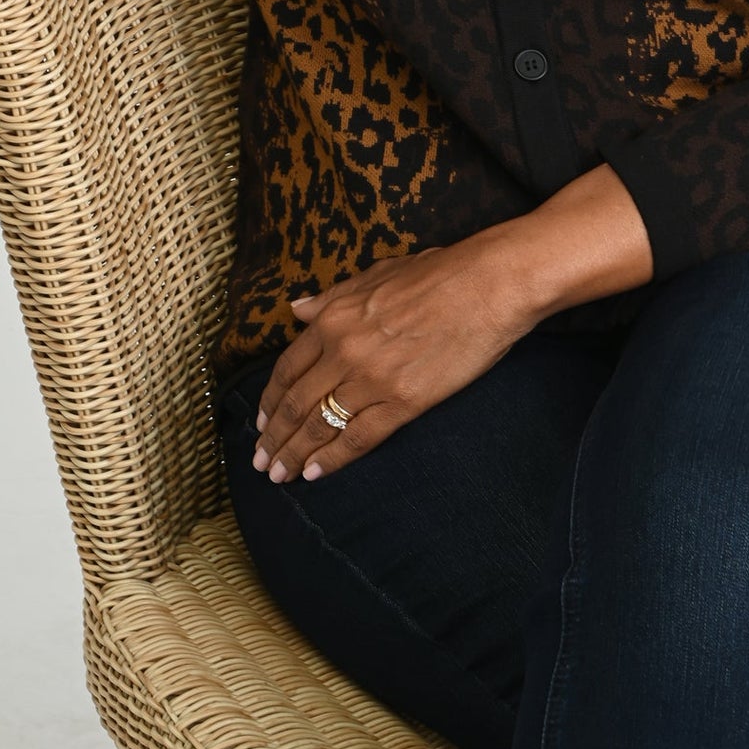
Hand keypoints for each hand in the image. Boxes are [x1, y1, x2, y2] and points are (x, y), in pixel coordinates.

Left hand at [249, 239, 530, 484]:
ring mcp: (372, 378)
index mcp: (334, 317)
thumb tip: (296, 308)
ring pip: (320, 425)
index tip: (259, 423)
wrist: (488, 285)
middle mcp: (344, 350)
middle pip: (296, 403)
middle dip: (274, 437)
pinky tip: (316, 473)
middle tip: (259, 462)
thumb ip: (332, 297)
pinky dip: (332, 459)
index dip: (270, 401)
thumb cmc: (438, 272)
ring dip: (295, 454)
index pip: (287, 368)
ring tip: (280, 475)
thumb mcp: (376, 273)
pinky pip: (358, 438)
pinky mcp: (404, 401)